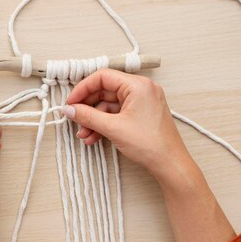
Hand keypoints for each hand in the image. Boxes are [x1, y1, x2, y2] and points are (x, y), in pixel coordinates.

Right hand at [63, 69, 191, 181]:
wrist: (170, 164)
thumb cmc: (151, 144)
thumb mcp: (113, 128)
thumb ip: (88, 116)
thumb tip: (70, 109)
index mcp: (137, 85)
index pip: (103, 77)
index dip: (83, 89)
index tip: (71, 103)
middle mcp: (141, 90)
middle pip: (104, 91)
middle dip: (87, 107)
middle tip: (74, 118)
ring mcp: (141, 102)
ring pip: (109, 105)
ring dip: (94, 119)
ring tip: (84, 134)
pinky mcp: (140, 115)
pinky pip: (116, 114)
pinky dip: (104, 124)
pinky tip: (94, 137)